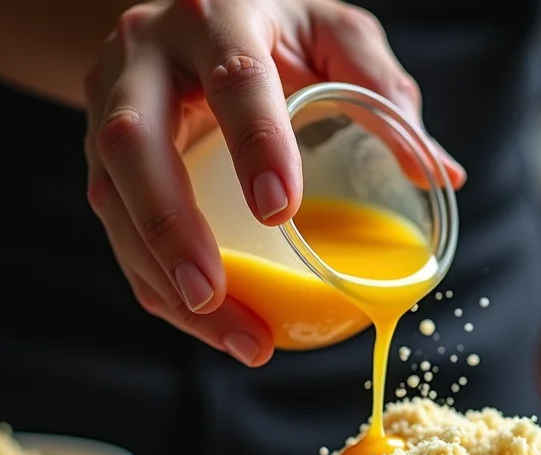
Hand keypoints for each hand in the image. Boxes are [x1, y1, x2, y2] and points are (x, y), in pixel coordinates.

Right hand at [83, 0, 465, 365]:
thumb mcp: (336, 34)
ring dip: (162, 274)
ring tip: (231, 335)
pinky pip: (115, 226)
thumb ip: (383, 89)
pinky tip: (208, 324)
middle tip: (213, 294)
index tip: (281, 212)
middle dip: (171, 228)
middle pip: (133, 144)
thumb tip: (441, 175)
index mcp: (216, 18)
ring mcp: (109, 103)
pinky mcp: (99, 151)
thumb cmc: (279, 29)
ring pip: (111, 196)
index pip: (233, 78)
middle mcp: (146, 56)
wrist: (189, 13)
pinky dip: (156, 282)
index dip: (254, 143)